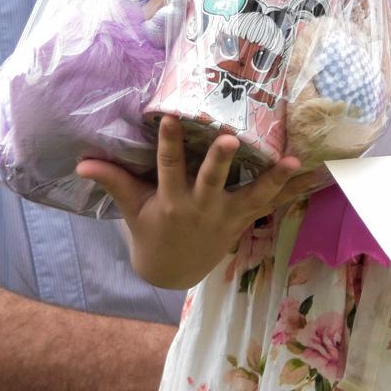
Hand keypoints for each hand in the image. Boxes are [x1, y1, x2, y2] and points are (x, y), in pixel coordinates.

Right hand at [81, 118, 327, 290]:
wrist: (173, 271)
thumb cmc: (151, 231)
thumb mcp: (131, 208)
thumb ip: (112, 180)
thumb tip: (81, 162)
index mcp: (171, 202)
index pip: (168, 168)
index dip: (168, 143)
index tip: (170, 118)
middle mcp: (201, 208)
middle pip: (212, 181)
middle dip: (220, 161)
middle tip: (230, 138)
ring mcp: (226, 216)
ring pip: (252, 196)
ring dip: (272, 179)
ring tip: (291, 161)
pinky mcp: (243, 221)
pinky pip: (270, 204)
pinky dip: (289, 190)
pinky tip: (309, 172)